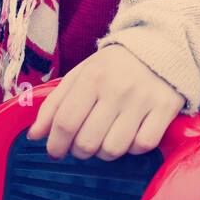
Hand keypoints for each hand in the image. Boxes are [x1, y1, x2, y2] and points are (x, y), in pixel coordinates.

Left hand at [25, 46, 185, 161]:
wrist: (160, 45)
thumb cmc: (113, 66)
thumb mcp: (80, 75)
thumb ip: (55, 104)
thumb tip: (34, 136)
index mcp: (92, 77)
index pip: (65, 122)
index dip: (55, 144)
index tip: (54, 152)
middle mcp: (117, 89)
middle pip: (87, 142)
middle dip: (79, 151)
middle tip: (81, 145)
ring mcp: (143, 100)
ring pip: (113, 149)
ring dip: (104, 153)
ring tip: (105, 140)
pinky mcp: (166, 109)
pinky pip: (142, 146)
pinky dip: (132, 149)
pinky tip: (130, 136)